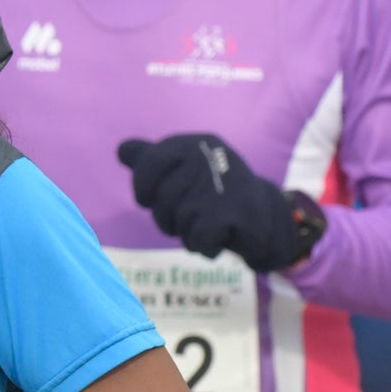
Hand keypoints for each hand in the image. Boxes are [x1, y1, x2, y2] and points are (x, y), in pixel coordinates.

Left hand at [117, 132, 316, 272]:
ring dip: (190, 233)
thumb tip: (122, 149)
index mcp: (193, 145)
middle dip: (169, 218)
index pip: (149, 163)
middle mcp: (208, 158)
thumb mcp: (185, 171)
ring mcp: (221, 185)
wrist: (267, 216)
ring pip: (178, 223)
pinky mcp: (234, 213)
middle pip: (161, 200)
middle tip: (193, 215)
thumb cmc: (216, 194)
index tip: (151, 198)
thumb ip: (152, 160)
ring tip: (211, 223)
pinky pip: (197, 240)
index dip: (144, 188)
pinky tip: (222, 237)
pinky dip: (205, 246)